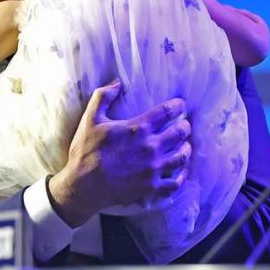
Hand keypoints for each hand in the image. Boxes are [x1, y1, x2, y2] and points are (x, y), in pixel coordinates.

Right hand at [48, 80, 191, 226]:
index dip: (178, 106)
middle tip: (184, 125)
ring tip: (184, 145)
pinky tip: (181, 170)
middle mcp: (151, 147)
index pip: (167, 112)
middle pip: (180, 133)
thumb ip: (103, 97)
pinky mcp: (152, 187)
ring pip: (182, 157)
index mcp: (138, 128)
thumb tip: (117, 82)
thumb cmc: (86, 151)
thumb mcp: (90, 119)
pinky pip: (175, 182)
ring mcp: (153, 169)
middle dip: (185, 126)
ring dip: (186, 148)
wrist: (83, 185)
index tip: (181, 105)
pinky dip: (182, 176)